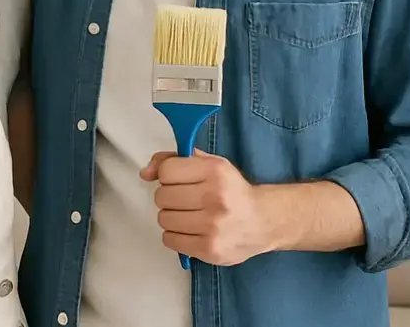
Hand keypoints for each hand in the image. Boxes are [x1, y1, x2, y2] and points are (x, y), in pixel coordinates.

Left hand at [140, 149, 270, 266]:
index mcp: (215, 171)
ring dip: (172, 217)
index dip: (168, 175)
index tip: (179, 180)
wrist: (264, 221)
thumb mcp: (210, 164)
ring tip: (191, 216)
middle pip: (162, 196)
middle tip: (187, 200)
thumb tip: (145, 172)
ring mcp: (213, 226)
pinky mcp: (210, 249)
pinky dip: (176, 235)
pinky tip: (192, 230)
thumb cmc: (233, 190)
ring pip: (163, 219)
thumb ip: (175, 160)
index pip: (166, 171)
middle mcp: (215, 198)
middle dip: (169, 197)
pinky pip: (170, 240)